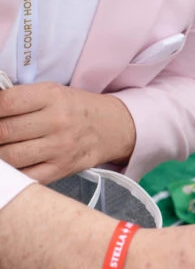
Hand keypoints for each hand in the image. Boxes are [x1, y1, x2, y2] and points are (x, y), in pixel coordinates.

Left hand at [0, 82, 135, 182]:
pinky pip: (26, 176)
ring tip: (1, 148)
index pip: (6, 102)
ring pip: (11, 156)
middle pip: (5, 131)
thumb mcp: (51, 92)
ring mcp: (60, 148)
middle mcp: (57, 121)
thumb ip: (20, 99)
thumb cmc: (75, 109)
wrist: (109, 128)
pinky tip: (10, 164)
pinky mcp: (61, 168)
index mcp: (51, 96)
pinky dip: (12, 172)